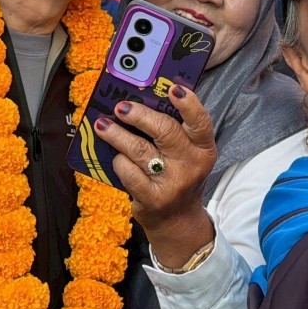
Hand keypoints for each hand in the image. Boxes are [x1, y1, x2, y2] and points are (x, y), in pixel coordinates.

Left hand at [94, 87, 216, 265]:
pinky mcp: (153, 198)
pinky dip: (119, 162)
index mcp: (203, 148)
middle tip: (121, 107)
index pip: (200, 122)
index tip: (174, 88)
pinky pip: (129, 172)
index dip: (188, 104)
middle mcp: (191, 164)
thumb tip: (141, 100)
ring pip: (140, 150)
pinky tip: (115, 156)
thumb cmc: (178, 176)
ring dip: (117, 135)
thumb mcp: (187, 153)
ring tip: (103, 125)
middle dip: (139, 115)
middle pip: (164, 131)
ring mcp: (172, 183)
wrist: (177, 220)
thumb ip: (174, 129)